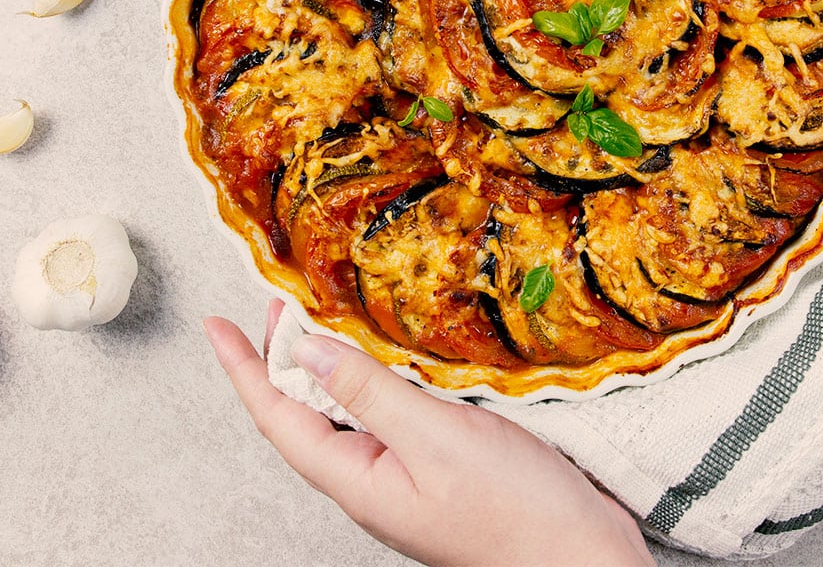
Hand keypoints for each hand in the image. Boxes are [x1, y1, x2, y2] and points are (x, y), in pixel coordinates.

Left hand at [203, 300, 653, 566]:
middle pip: (305, 413)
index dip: (245, 368)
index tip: (218, 328)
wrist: (579, 555)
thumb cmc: (515, 512)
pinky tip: (389, 359)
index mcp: (358, 478)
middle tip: (277, 306)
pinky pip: (386, 415)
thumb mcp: (435, 439)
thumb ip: (371, 393)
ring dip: (326, 364)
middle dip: (282, 358)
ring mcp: (405, 475)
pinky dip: (372, 377)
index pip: (279, 416)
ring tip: (320, 323)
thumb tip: (309, 351)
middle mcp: (373, 478)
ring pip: (344, 412)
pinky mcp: (438, 465)